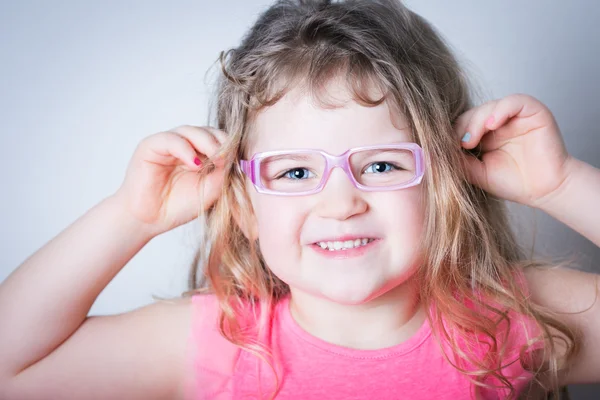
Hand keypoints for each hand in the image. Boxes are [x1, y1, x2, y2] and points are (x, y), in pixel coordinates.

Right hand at [113, 125, 226, 236]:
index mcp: (199, 153)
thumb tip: (232, 154)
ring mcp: (167, 143)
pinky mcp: (151, 146)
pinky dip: (185, 149)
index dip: (228, 145)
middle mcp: (184, 145)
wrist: (150, 221)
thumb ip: (222, 171)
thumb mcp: (210, 189)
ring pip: (190, 131)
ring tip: (214, 159)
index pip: (217, 138)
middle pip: (206, 131)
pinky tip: (194, 164)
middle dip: (219, 142)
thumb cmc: (178, 206)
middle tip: (226, 158)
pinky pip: (171, 139)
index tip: (237, 160)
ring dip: (206, 142)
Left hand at [454, 93, 572, 207]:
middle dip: (462, 127)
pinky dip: (500, 110)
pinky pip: (514, 101)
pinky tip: (491, 124)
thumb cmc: (513, 183)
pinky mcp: (533, 111)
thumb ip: (456, 161)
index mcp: (484, 134)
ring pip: (489, 106)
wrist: (544, 191)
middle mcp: (498, 122)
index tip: (443, 147)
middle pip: (472, 113)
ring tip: (472, 139)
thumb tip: (429, 154)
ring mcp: (515, 116)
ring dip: (476, 121)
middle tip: (460, 145)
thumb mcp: (476, 172)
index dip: (451, 133)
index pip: (461, 124)